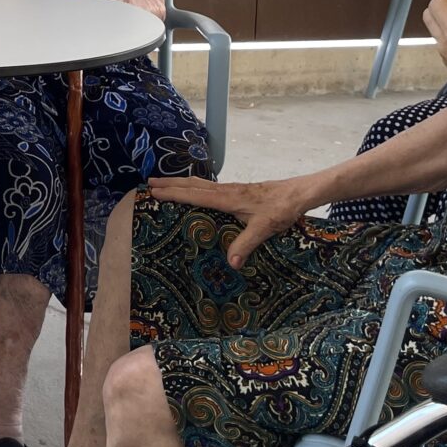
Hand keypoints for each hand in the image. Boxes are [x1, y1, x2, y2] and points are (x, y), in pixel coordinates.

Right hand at [145, 175, 313, 268]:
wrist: (297, 194)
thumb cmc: (281, 209)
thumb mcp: (264, 228)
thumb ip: (246, 244)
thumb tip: (230, 264)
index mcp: (227, 198)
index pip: (194, 195)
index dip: (173, 193)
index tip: (154, 192)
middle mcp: (226, 190)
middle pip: (192, 184)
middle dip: (170, 183)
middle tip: (149, 183)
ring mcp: (231, 189)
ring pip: (199, 183)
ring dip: (180, 182)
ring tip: (164, 182)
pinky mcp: (237, 190)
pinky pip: (208, 186)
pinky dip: (194, 186)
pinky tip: (195, 191)